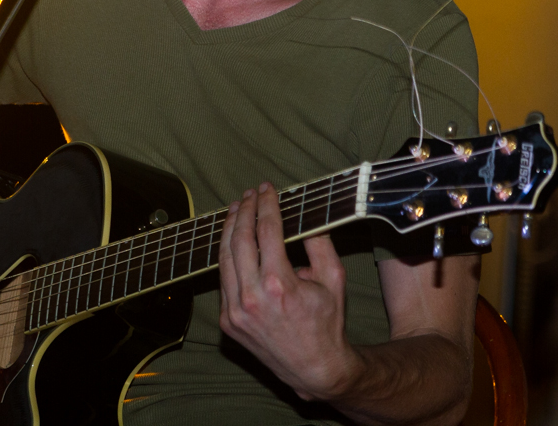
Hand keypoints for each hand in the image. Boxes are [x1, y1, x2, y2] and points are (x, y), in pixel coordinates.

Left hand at [218, 183, 364, 401]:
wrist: (314, 368)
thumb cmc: (327, 323)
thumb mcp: (334, 279)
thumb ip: (320, 243)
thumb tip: (306, 214)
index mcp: (279, 284)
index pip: (267, 231)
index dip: (266, 204)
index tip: (267, 189)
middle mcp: (252, 297)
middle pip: (240, 239)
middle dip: (244, 211)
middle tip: (249, 194)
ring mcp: (235, 311)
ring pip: (223, 258)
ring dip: (229, 229)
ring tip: (237, 210)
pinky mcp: (228, 321)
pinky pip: (224, 280)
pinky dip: (228, 257)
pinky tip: (234, 241)